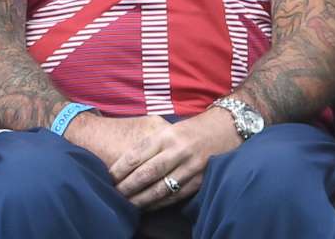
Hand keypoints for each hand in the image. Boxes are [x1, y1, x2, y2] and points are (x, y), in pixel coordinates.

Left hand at [84, 110, 236, 207]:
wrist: (227, 128)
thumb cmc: (191, 129)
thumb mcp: (168, 128)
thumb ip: (149, 144)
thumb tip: (124, 164)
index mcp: (167, 135)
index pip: (137, 155)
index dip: (119, 170)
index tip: (107, 178)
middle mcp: (178, 150)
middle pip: (146, 174)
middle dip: (126, 188)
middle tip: (112, 195)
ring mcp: (190, 167)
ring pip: (159, 189)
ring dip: (140, 200)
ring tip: (126, 205)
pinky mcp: (200, 180)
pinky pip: (174, 196)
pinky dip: (158, 204)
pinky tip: (147, 206)